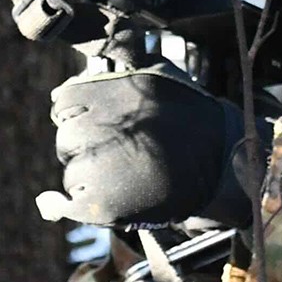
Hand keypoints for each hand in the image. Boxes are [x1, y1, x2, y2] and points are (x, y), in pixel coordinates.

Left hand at [47, 66, 260, 226]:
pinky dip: (68, 205)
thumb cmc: (190, 117)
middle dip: (85, 145)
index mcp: (110, 93)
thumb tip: (58, 95)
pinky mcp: (104, 202)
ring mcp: (100, 166)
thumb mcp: (158, 76)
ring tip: (128, 174)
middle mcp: (100, 127)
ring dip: (90, 174)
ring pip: (72, 172)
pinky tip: (71, 201)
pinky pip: (70, 204)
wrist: (223, 162)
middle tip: (121, 151)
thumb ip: (111, 76)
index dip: (78, 113)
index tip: (98, 122)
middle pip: (66, 138)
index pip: (64, 102)